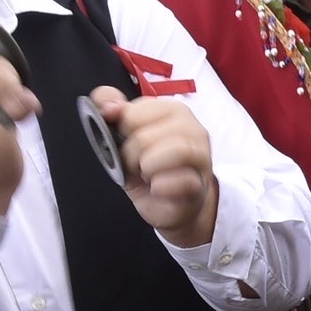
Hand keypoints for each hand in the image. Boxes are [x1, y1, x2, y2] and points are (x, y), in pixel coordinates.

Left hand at [93, 87, 216, 247]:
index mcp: (172, 110)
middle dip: (131, 156)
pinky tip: (157, 188)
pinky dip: (160, 187)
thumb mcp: (126, 136)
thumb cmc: (148, 167)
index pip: (133, 113)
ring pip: (176, 151)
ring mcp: (201, 156)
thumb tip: (108, 106)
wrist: (172, 204)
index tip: (126, 143)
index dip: (121, 132)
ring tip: (146, 175)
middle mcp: (193, 128)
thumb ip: (112, 110)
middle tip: (135, 165)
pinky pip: (182, 181)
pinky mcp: (200, 184)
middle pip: (146, 136)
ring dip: (148, 168)